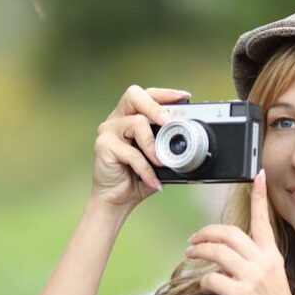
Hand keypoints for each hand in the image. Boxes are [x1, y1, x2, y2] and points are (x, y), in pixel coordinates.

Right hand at [90, 85, 190, 212]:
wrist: (117, 200)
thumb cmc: (137, 178)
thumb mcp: (158, 158)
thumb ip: (168, 145)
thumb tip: (191, 137)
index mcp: (130, 116)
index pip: (146, 95)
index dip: (165, 94)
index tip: (184, 97)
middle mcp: (117, 119)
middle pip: (134, 95)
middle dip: (155, 106)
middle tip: (169, 122)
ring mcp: (108, 131)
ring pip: (136, 123)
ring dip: (154, 145)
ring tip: (161, 163)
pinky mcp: (103, 146)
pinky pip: (132, 152)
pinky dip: (146, 168)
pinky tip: (153, 180)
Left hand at [184, 169, 294, 294]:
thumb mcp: (271, 281)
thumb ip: (254, 264)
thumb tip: (228, 256)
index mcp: (272, 256)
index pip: (264, 220)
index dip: (259, 196)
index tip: (257, 175)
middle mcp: (264, 263)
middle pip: (229, 233)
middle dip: (206, 232)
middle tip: (193, 239)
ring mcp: (252, 278)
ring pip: (217, 252)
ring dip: (198, 252)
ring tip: (190, 255)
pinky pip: (212, 278)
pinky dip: (203, 280)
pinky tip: (204, 285)